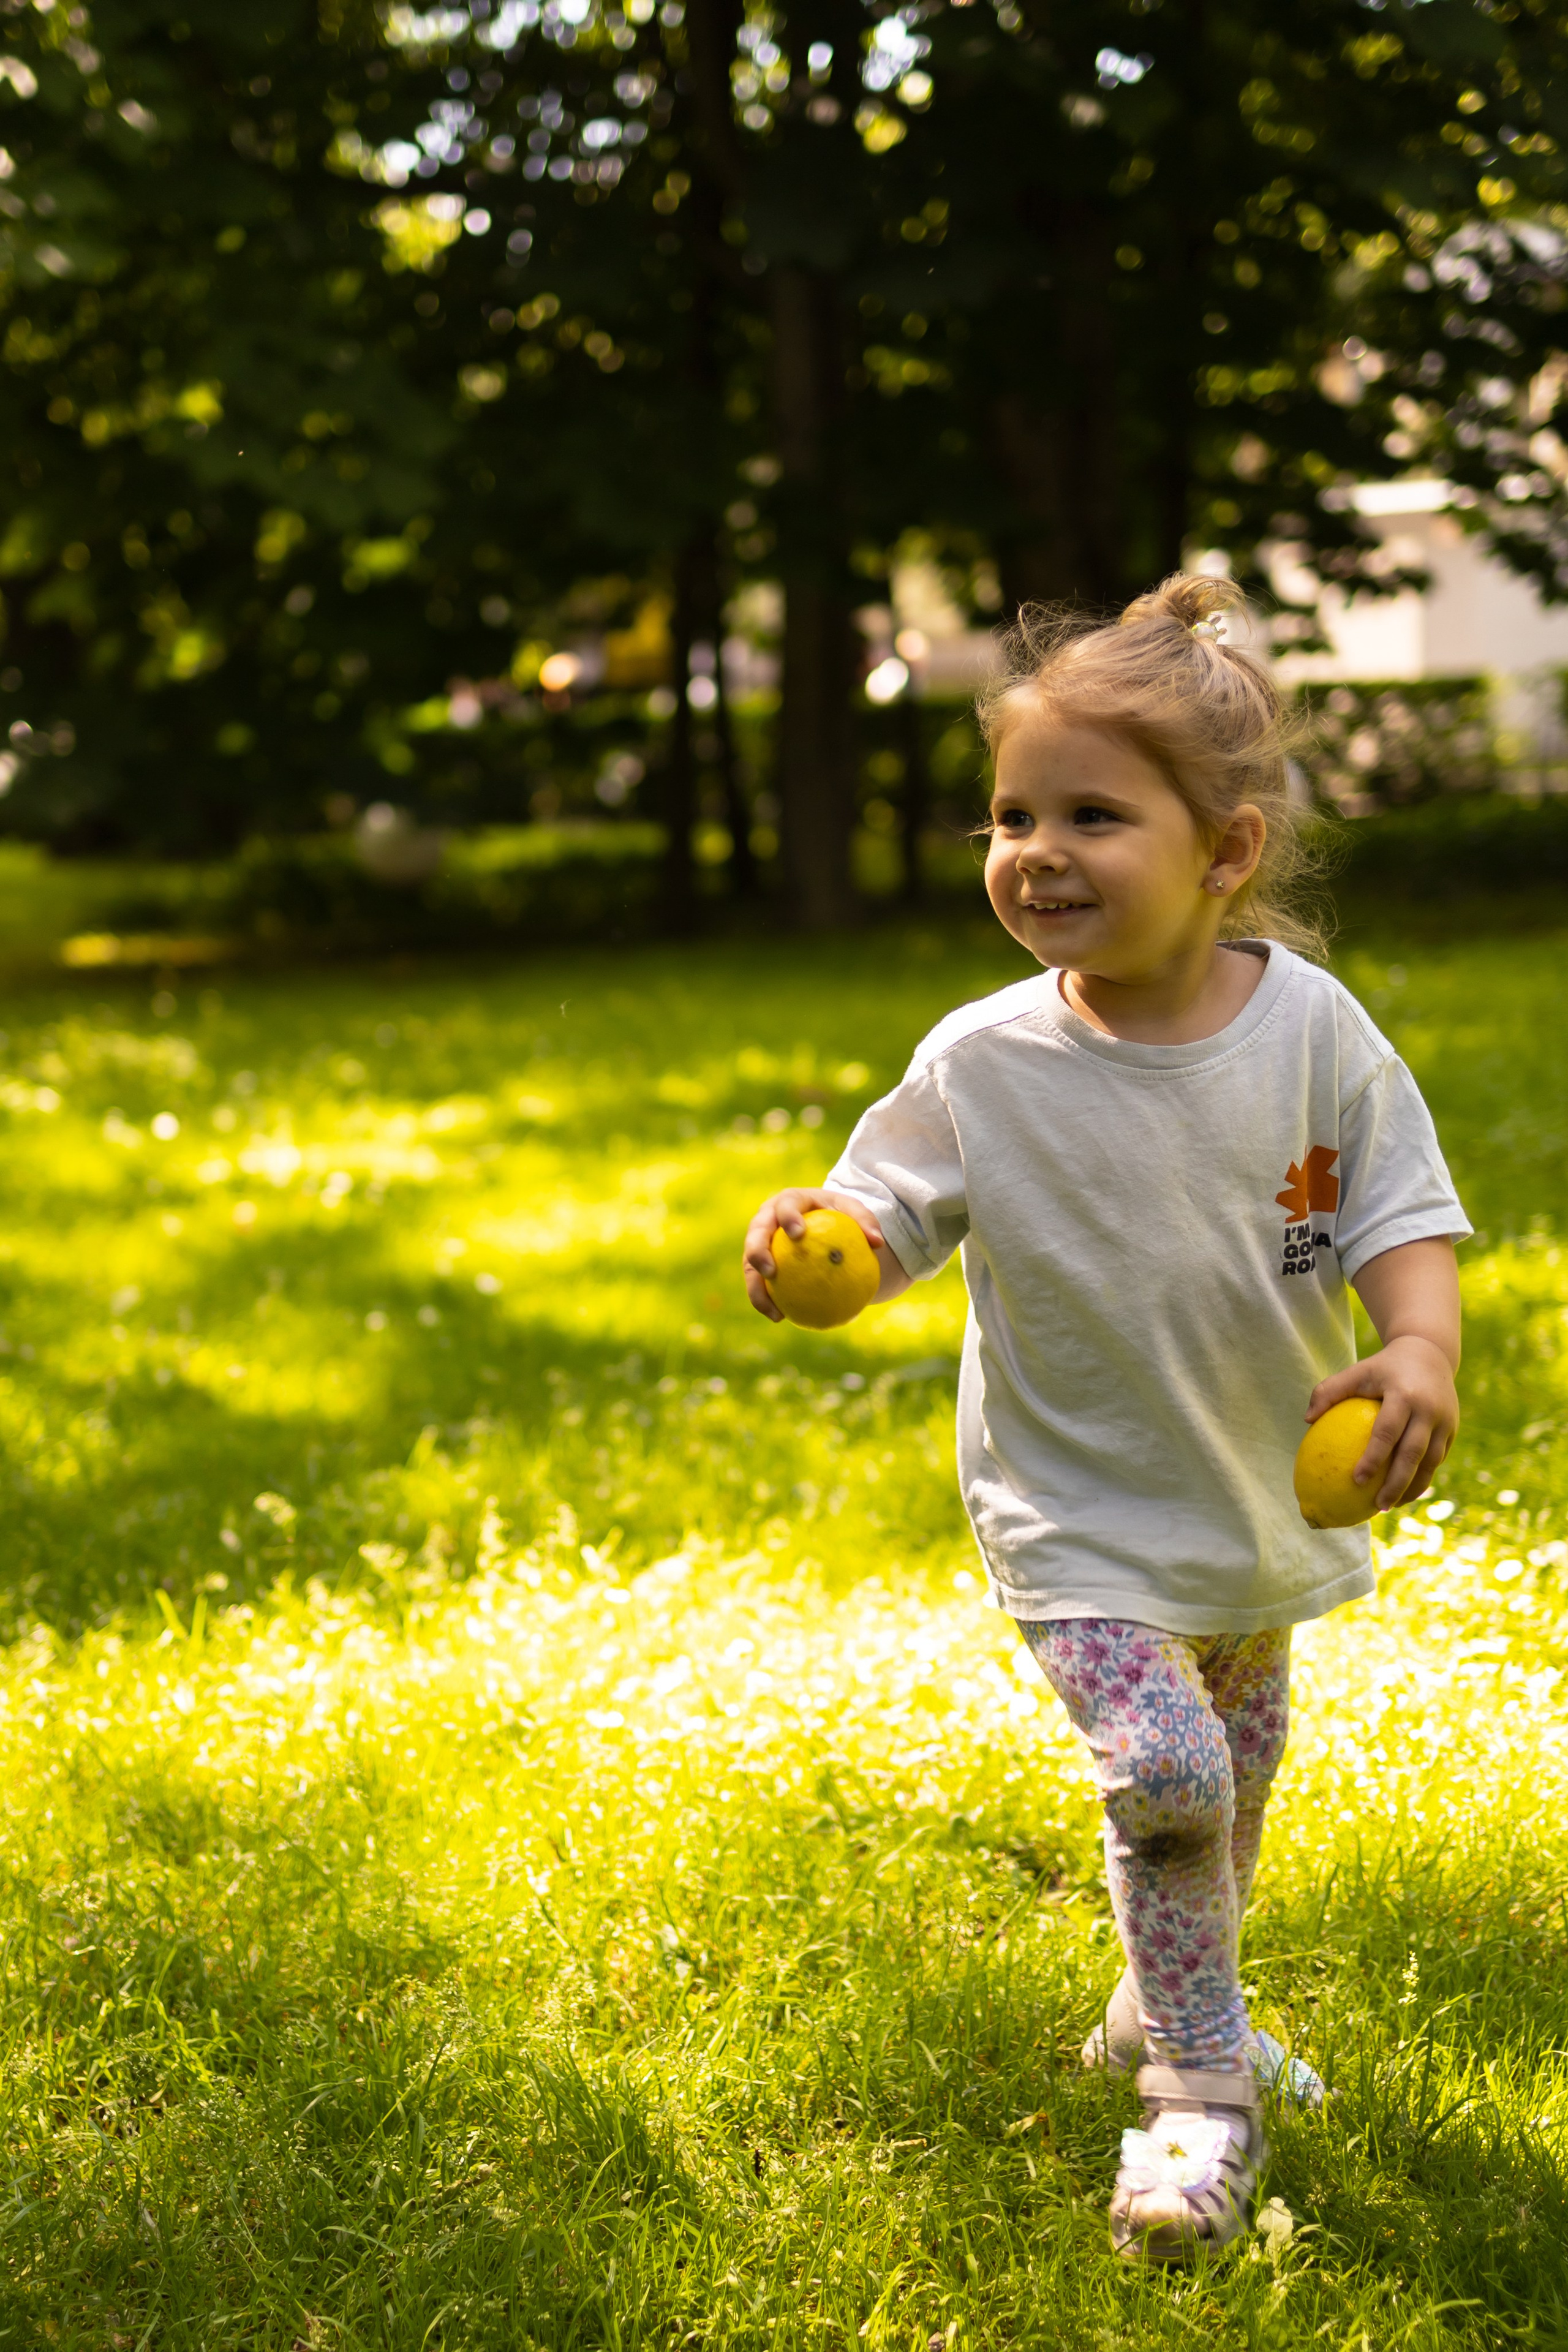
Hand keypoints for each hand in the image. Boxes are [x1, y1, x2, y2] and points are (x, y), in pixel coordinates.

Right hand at [742, 1188, 885, 1321]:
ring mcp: (760, 1242)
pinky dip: (767, 1301)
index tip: (798, 1234)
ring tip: (773, 1309)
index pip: (785, 1206)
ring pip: (750, 1264)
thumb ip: (865, 1222)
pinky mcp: (759, 1263)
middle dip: (757, 1251)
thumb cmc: (838, 1215)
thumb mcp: (854, 1212)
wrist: (820, 1223)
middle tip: (770, 1271)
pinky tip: (780, 1317)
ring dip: (756, 1288)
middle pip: (755, 1233)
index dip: (787, 1217)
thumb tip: (877, 1243)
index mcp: (788, 1201)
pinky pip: (759, 1283)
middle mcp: (767, 1219)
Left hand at [1305, 1335, 1459, 1510]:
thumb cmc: (1383, 1368)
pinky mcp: (1452, 1429)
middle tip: (1377, 1506)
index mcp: (1404, 1394)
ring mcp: (1445, 1421)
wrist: (1430, 1353)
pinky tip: (1403, 1493)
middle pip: (1412, 1454)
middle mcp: (1429, 1409)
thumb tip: (1306, 1420)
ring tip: (1389, 1506)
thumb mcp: (1357, 1371)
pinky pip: (1436, 1460)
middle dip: (1396, 1484)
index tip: (1356, 1480)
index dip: (1373, 1458)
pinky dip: (1422, 1479)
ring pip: (1430, 1462)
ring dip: (1412, 1488)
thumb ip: (1329, 1391)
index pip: (1387, 1432)